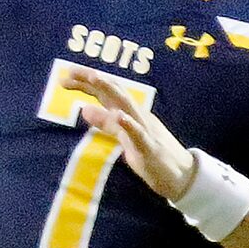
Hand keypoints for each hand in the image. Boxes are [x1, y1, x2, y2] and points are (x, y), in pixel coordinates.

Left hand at [77, 69, 195, 203]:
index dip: (87, 81)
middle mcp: (137, 115)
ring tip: (94, 78)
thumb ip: (106, 123)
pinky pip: (139, 134)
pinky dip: (129, 124)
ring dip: (111, 91)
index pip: (106, 92)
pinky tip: (120, 116)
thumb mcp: (123, 137)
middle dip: (92, 80)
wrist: (183, 176)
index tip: (65, 75)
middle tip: (69, 71)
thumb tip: (84, 110)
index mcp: (129, 112)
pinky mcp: (150, 148)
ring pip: (126, 106)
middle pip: (114, 92)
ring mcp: (145, 129)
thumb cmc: (152, 155)